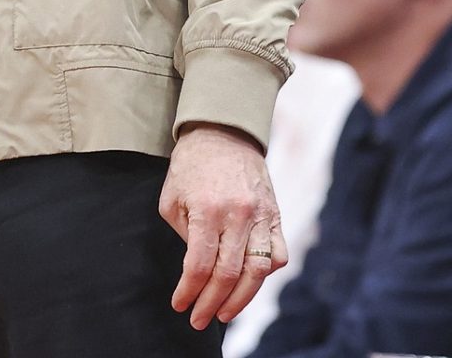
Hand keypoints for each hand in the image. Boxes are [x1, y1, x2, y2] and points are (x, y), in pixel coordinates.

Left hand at [159, 123, 286, 330]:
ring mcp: (261, 215)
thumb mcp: (172, 198)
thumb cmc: (191, 166)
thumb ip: (186, 236)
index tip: (180, 304)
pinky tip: (249, 284)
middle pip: (228, 274)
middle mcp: (238, 214)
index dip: (189, 291)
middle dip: (211, 303)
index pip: (200, 265)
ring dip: (240, 300)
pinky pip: (278, 254)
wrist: (223, 132)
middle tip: (198, 320)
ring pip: (257, 271)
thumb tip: (198, 269)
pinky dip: (266, 275)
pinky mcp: (275, 214)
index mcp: (207, 209)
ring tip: (224, 314)